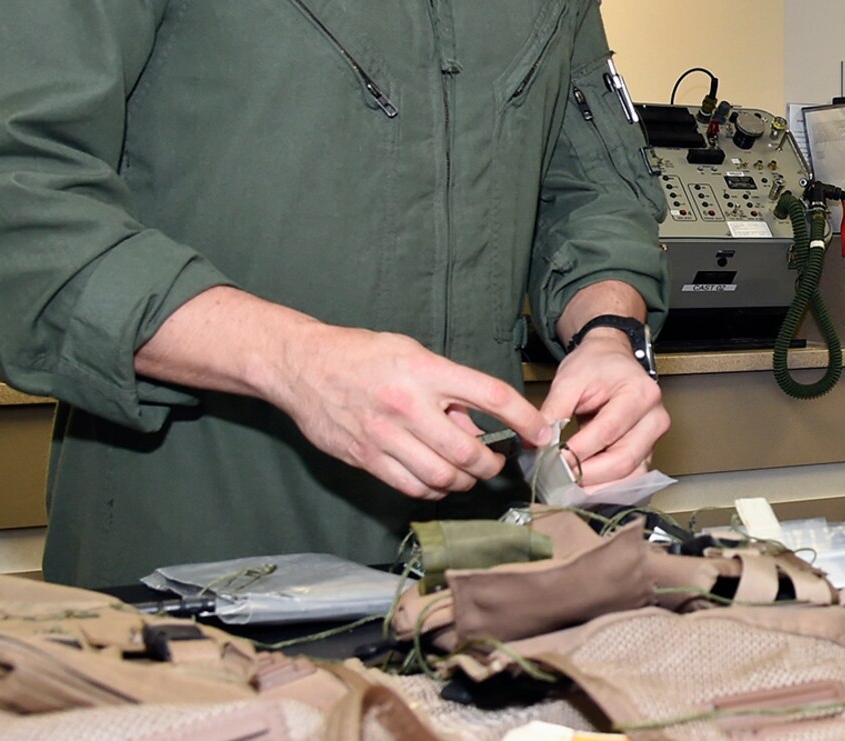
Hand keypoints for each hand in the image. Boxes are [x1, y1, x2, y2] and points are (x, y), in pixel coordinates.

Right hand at [134, 287, 551, 500]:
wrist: (303, 366)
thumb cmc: (363, 354)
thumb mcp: (413, 354)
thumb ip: (448, 389)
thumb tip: (478, 427)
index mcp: (426, 371)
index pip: (491, 395)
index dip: (525, 418)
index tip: (541, 433)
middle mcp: (408, 405)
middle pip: (468, 452)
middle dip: (491, 465)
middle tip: (496, 463)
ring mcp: (385, 436)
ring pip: (442, 478)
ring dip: (464, 482)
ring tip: (467, 473)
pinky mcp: (366, 458)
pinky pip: (411, 487)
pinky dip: (433, 490)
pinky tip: (436, 480)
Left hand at [539, 329, 667, 487]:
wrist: (610, 358)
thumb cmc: (595, 365)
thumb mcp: (569, 380)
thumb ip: (553, 412)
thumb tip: (536, 444)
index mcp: (640, 393)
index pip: (607, 431)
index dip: (578, 451)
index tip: (552, 461)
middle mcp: (655, 418)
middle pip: (623, 459)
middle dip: (587, 475)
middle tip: (557, 480)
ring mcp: (654, 438)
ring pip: (630, 476)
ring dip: (598, 488)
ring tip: (568, 489)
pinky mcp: (648, 452)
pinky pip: (631, 479)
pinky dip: (607, 488)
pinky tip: (585, 489)